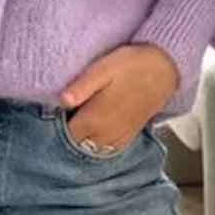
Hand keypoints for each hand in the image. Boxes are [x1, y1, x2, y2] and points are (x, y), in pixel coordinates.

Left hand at [58, 44, 179, 150]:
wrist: (163, 69)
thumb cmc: (130, 65)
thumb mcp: (102, 69)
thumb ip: (81, 87)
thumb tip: (60, 101)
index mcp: (95, 119)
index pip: (65, 135)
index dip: (55, 126)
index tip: (51, 113)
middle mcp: (106, 134)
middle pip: (77, 145)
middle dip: (67, 134)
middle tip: (62, 116)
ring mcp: (119, 137)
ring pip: (92, 149)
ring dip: (82, 140)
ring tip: (76, 121)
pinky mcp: (128, 136)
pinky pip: (107, 149)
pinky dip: (97, 143)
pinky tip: (94, 128)